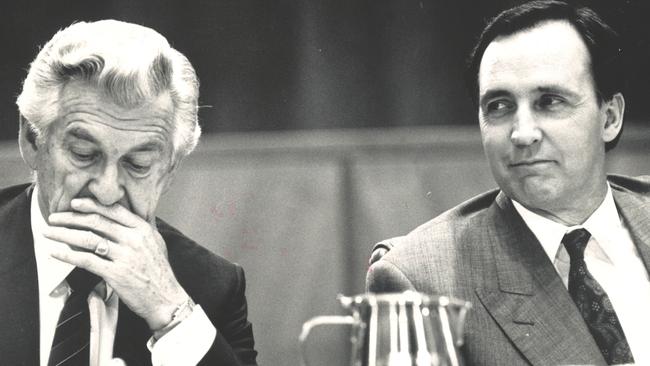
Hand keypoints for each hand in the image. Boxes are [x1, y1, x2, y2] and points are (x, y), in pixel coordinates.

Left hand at [44, 198, 188, 331]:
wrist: (166, 299)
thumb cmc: (160, 273)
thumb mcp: (157, 243)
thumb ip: (143, 228)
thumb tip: (129, 216)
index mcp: (143, 229)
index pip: (113, 210)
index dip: (91, 204)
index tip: (75, 203)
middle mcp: (133, 239)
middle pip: (96, 222)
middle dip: (71, 217)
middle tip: (55, 217)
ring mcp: (124, 256)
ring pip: (88, 239)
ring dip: (64, 234)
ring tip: (50, 232)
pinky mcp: (115, 273)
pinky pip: (86, 261)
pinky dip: (68, 255)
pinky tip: (56, 253)